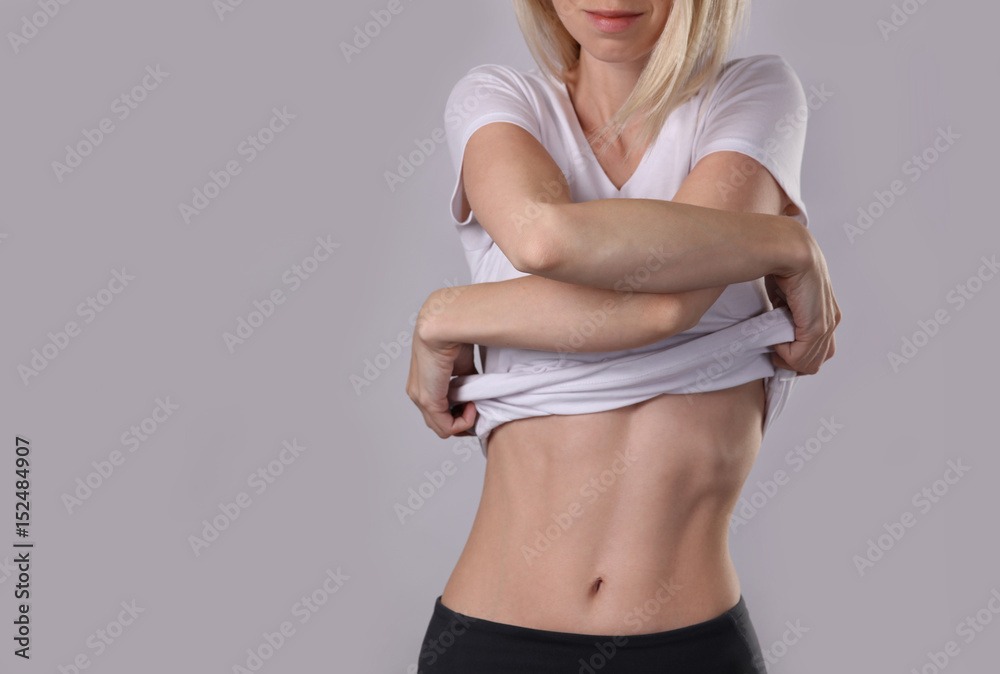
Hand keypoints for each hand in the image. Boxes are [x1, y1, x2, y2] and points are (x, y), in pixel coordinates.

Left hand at [405, 301, 477, 437]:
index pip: (438, 411)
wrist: (444, 323)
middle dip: (461, 422)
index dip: (459, 414)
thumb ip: (467, 379)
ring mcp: (420, 397)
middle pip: (439, 423)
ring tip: (477, 406)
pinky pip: (446, 427)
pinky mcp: (428, 400)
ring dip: (463, 422)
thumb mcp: (463, 363)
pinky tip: (473, 406)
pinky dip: (464, 422)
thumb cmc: (454, 335)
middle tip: (479, 411)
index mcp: (424, 382)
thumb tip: (477, 389)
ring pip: (441, 427)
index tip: (477, 405)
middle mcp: (417, 392)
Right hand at [766, 232, 840, 374]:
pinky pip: (802, 356)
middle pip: (818, 358)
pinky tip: (775, 339)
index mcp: (825, 307)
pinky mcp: (817, 326)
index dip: (797, 354)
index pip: (820, 346)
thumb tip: (772, 325)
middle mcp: (831, 317)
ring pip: (812, 362)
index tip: (775, 349)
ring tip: (773, 346)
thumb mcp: (783, 292)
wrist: (784, 247)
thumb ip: (785, 310)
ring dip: (788, 360)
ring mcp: (826, 322)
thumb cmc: (777, 262)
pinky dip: (786, 355)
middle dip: (793, 362)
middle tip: (773, 353)